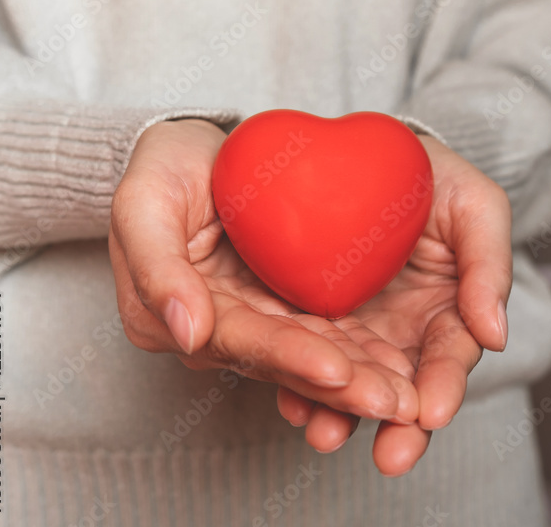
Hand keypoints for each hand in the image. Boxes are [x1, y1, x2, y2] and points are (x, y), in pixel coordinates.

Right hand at [109, 119, 418, 423]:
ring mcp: (258, 322)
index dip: (290, 358)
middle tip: (393, 403)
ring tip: (407, 399)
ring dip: (360, 381)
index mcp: (172, 317)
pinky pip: (331, 334)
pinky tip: (405, 371)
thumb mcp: (143, 200)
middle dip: (340, 387)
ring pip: (314, 357)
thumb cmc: (166, 166)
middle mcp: (218, 331)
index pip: (241, 341)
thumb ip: (154, 266)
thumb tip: (187, 334)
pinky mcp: (289, 309)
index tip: (337, 371)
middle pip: (284, 363)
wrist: (199, 148)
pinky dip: (366, 354)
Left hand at [276, 135, 512, 474]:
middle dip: (398, 426)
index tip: (431, 412)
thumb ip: (491, 266)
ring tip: (327, 435)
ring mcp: (356, 330)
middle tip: (391, 455)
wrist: (373, 153)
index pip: (450, 357)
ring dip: (342, 414)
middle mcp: (403, 333)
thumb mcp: (477, 207)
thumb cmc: (434, 177)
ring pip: (351, 383)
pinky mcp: (311, 319)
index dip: (444, 385)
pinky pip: (304, 356)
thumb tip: (496, 335)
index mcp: (448, 313)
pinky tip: (290, 402)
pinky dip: (297, 383)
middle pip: (403, 388)